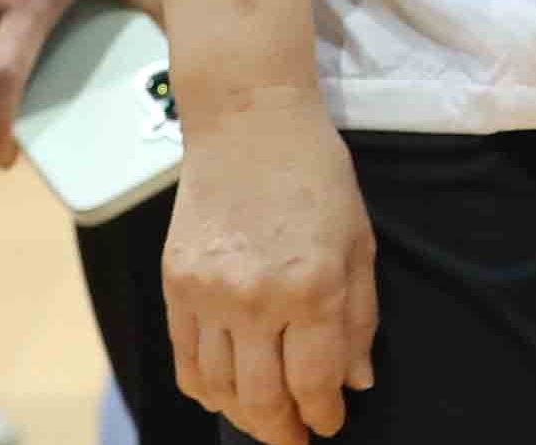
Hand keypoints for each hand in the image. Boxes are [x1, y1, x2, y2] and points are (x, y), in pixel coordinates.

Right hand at [172, 101, 384, 440]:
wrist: (248, 121)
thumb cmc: (317, 175)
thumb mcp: (359, 242)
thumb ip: (359, 318)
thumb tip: (356, 383)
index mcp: (313, 286)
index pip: (315, 382)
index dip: (323, 415)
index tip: (330, 425)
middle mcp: (256, 298)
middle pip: (262, 398)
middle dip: (283, 430)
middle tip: (295, 438)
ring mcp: (208, 294)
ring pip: (219, 388)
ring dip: (243, 416)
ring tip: (263, 420)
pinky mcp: (176, 284)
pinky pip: (185, 361)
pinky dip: (204, 389)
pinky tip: (223, 395)